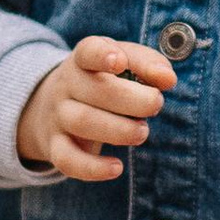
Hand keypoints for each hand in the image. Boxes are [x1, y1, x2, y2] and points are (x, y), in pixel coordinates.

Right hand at [17, 35, 174, 181]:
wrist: (51, 107)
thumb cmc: (100, 81)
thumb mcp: (121, 62)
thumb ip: (148, 64)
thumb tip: (168, 79)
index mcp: (83, 59)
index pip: (88, 51)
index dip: (102, 55)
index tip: (120, 62)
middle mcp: (66, 85)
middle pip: (95, 90)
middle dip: (132, 100)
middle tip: (156, 104)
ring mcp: (58, 116)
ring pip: (83, 122)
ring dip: (119, 130)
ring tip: (142, 132)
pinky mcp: (55, 146)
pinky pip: (68, 160)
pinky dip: (92, 168)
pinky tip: (116, 168)